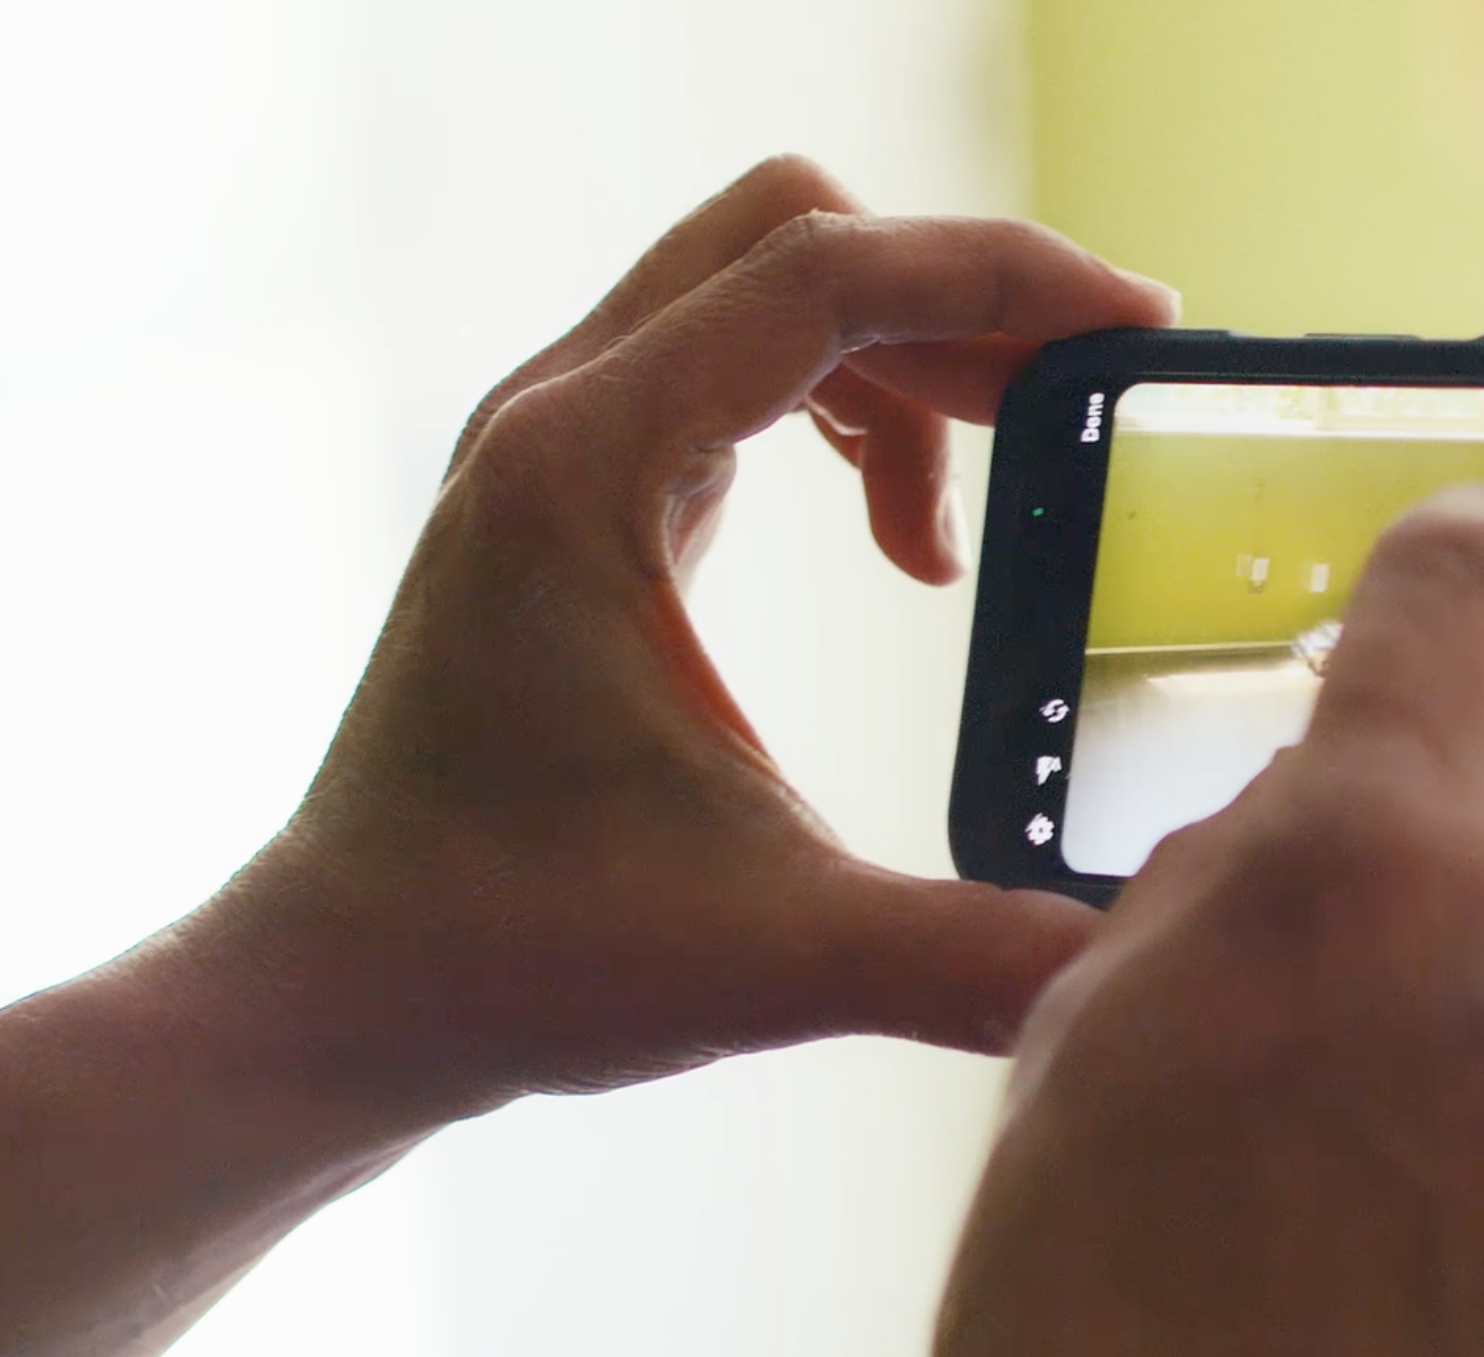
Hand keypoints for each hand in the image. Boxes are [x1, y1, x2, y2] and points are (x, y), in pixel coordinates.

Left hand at [195, 156, 1177, 1115]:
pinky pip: (736, 374)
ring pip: (766, 294)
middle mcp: (556, 422)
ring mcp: (554, 450)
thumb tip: (1142, 963)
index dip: (1001, 277)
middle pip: (794, 239)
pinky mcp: (570, 498)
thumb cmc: (510, 959)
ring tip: (979, 529)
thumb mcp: (770, 959)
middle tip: (1087, 410)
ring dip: (907, 370)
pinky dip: (849, 419)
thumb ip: (970, 957)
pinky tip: (903, 554)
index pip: (822, 276)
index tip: (1136, 333)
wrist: (340, 990)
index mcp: (583, 472)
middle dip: (961, 300)